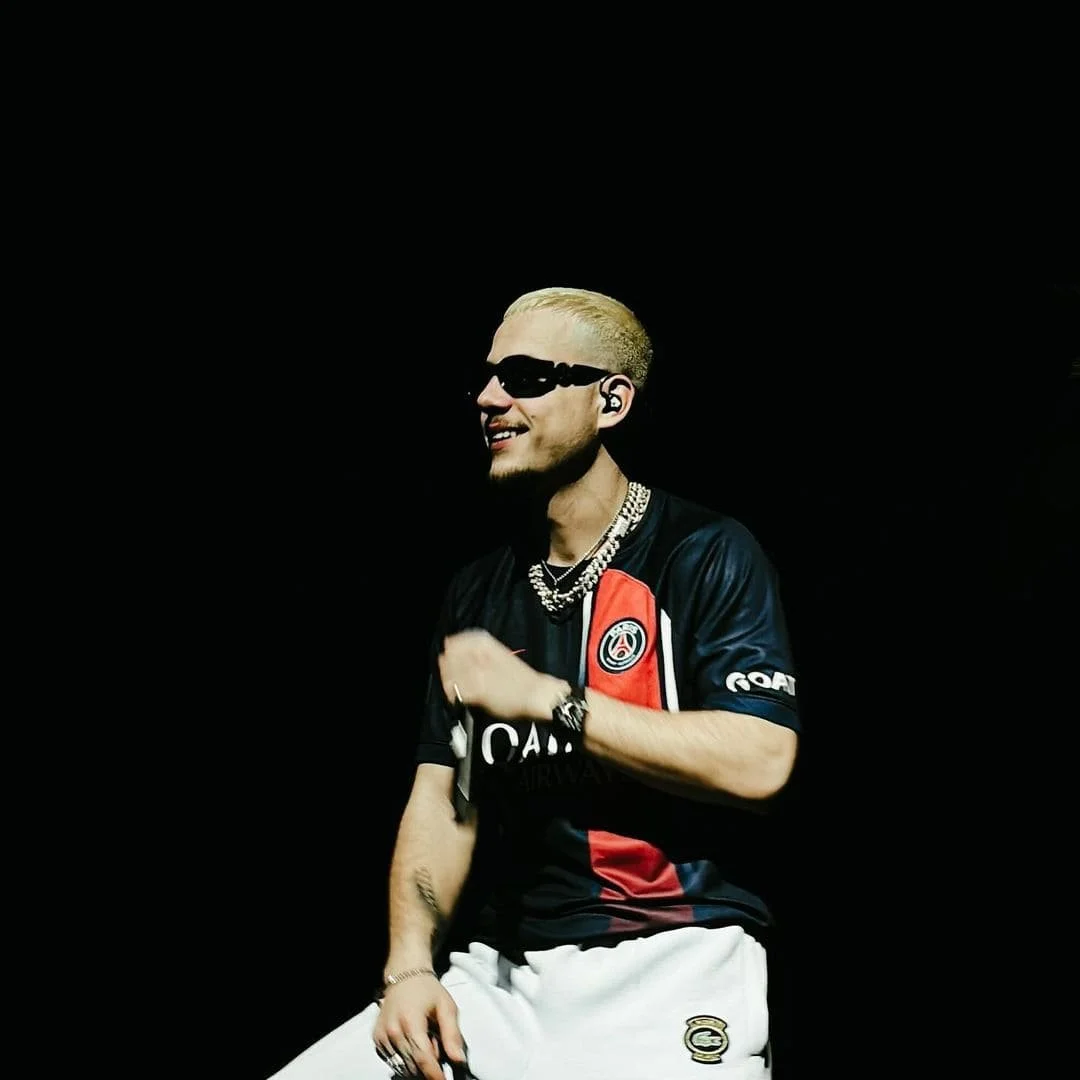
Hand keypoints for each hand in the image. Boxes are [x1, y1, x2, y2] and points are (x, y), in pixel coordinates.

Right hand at [373, 975, 465, 1079]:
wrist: (404, 975)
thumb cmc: (428, 990)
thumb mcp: (446, 1007)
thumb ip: (452, 1034)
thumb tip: (458, 1060)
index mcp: (411, 1021)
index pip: (423, 1058)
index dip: (435, 1075)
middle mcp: (393, 1031)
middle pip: (413, 1066)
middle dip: (429, 1065)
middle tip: (436, 1044)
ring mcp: (382, 1036)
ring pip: (403, 1066)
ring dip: (417, 1063)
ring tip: (425, 1040)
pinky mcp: (377, 1040)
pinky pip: (393, 1061)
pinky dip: (406, 1059)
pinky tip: (413, 1041)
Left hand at [439, 629, 562, 722]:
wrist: (538, 694)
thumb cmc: (524, 680)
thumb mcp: (505, 660)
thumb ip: (488, 657)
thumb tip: (473, 655)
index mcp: (492, 648)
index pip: (467, 640)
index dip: (455, 643)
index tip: (449, 645)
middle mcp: (484, 659)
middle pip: (457, 655)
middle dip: (447, 660)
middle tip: (443, 663)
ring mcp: (481, 675)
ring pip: (456, 672)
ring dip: (448, 676)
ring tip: (446, 681)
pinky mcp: (480, 691)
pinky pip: (460, 690)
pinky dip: (454, 692)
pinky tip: (453, 695)